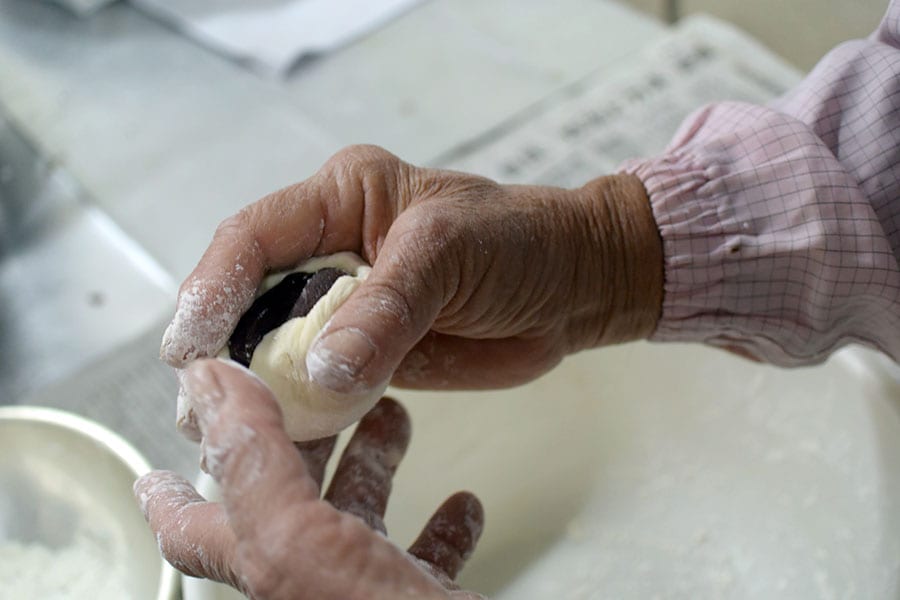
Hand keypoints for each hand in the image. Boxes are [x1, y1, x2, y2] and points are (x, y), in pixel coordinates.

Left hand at [134, 359, 484, 599]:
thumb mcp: (302, 548)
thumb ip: (253, 468)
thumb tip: (209, 386)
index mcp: (272, 576)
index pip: (196, 533)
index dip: (171, 497)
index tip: (157, 467)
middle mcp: (312, 591)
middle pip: (290, 507)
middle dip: (301, 445)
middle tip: (313, 397)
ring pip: (360, 525)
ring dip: (375, 468)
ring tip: (393, 422)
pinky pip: (427, 563)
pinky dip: (440, 527)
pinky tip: (461, 506)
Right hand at [160, 145, 661, 392]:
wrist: (573, 287)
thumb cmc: (519, 243)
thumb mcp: (451, 253)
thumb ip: (388, 308)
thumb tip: (322, 370)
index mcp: (341, 200)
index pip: (254, 238)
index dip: (212, 288)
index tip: (191, 345)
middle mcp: (330, 252)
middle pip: (251, 300)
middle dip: (222, 352)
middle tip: (199, 407)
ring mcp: (346, 307)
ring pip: (278, 349)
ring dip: (255, 391)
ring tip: (224, 438)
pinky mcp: (367, 354)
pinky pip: (320, 385)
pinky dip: (302, 414)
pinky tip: (285, 442)